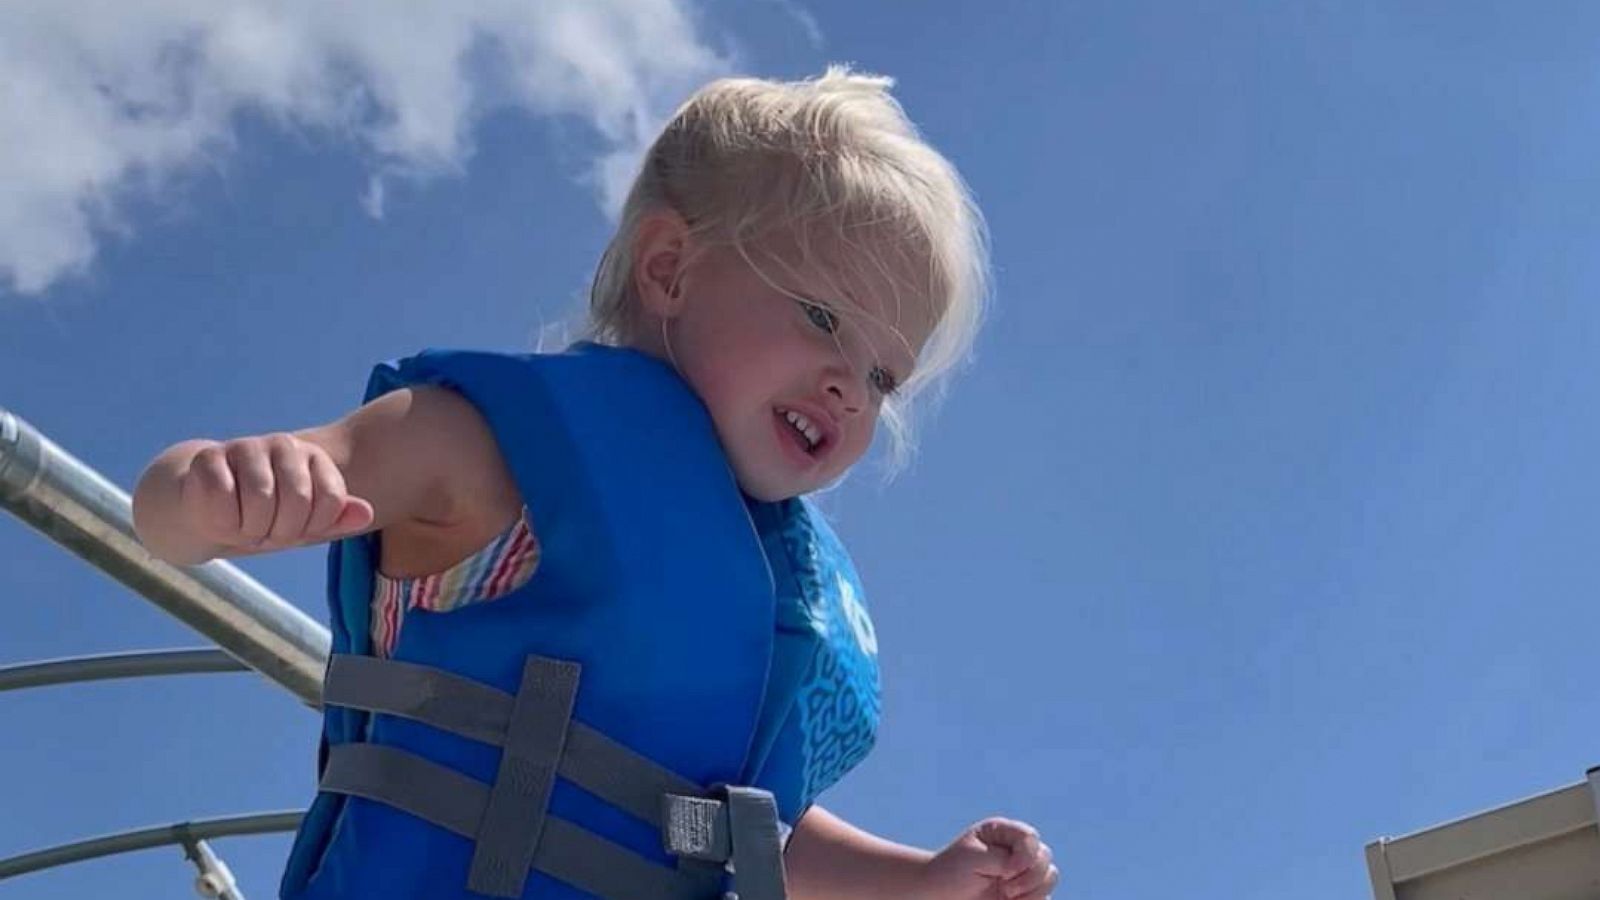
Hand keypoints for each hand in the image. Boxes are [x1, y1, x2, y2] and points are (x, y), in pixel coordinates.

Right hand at [143, 433, 373, 560]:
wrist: (204, 510)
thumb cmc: (262, 519)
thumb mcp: (303, 525)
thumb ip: (335, 520)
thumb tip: (367, 513)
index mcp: (314, 458)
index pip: (331, 501)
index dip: (312, 528)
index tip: (295, 529)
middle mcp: (285, 445)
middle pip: (298, 502)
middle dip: (279, 531)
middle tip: (264, 530)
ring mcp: (247, 446)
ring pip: (260, 501)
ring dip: (249, 529)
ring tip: (243, 524)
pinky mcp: (210, 457)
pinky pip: (224, 501)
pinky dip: (222, 522)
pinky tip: (220, 516)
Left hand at [915, 818, 1058, 899]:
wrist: (940, 894)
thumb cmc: (952, 871)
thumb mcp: (973, 857)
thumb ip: (1002, 859)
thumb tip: (1024, 868)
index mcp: (1004, 833)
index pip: (1030, 837)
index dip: (1024, 857)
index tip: (1004, 872)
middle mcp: (1017, 849)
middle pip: (1045, 856)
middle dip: (1028, 877)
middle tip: (1005, 888)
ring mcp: (1023, 871)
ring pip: (1050, 877)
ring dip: (1032, 891)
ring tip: (1006, 896)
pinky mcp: (1025, 893)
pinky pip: (1045, 897)